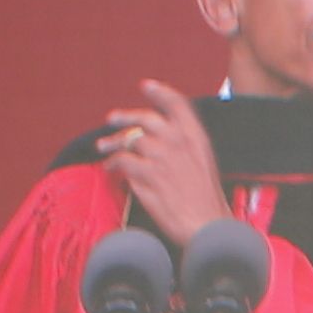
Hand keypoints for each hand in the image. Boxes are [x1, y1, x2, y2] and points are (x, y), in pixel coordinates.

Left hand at [96, 79, 227, 249]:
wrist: (208, 226)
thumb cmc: (207, 201)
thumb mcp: (204, 165)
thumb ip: (184, 147)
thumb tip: (157, 140)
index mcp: (196, 138)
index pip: (177, 104)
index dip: (160, 92)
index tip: (146, 86)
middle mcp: (178, 142)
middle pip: (145, 118)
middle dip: (125, 117)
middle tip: (112, 119)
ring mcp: (161, 157)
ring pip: (129, 139)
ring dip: (113, 143)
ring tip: (104, 147)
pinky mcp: (147, 174)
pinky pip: (121, 161)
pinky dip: (112, 163)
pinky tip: (110, 168)